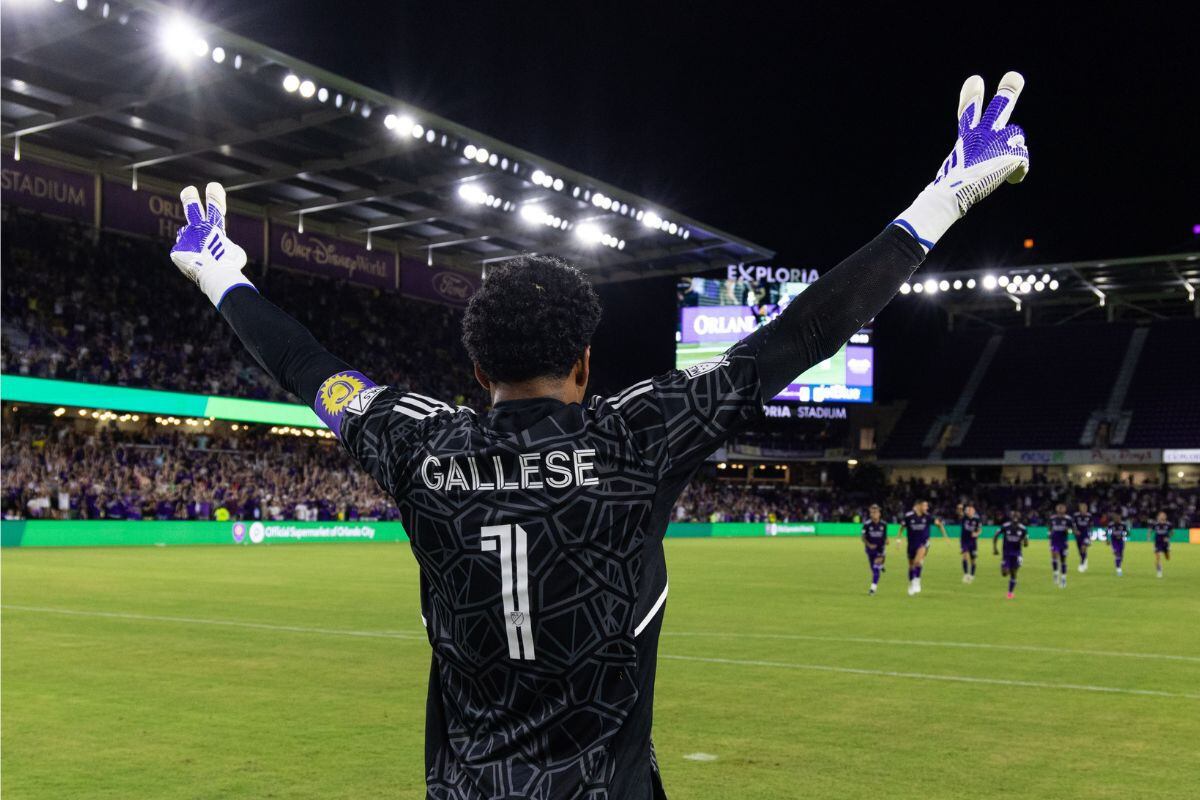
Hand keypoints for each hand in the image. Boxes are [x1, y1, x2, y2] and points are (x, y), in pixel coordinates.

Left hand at [169, 182, 252, 306]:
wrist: (215, 276)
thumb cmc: (230, 266)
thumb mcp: (236, 253)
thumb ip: (226, 245)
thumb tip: (218, 246)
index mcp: (215, 228)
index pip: (215, 206)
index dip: (215, 195)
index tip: (213, 185)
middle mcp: (198, 229)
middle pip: (192, 208)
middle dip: (190, 198)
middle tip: (189, 190)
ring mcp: (186, 238)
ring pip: (188, 238)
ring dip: (194, 245)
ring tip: (202, 259)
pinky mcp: (176, 250)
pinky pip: (182, 253)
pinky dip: (188, 259)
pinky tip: (195, 266)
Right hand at [893, 72, 1029, 251]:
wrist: (949, 197)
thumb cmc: (943, 195)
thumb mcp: (947, 180)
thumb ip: (950, 179)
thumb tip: (925, 205)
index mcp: (965, 141)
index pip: (967, 114)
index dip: (970, 97)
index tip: (975, 80)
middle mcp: (980, 137)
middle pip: (997, 109)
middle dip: (1008, 93)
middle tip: (1015, 77)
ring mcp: (995, 145)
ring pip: (1016, 135)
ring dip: (1015, 147)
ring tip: (1009, 162)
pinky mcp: (1008, 156)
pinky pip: (1023, 160)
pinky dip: (1019, 172)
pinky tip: (1013, 180)